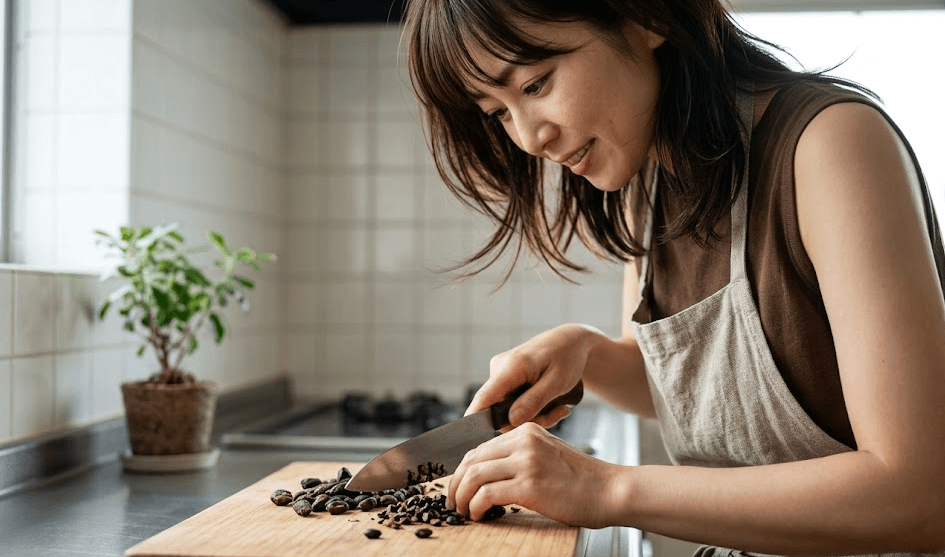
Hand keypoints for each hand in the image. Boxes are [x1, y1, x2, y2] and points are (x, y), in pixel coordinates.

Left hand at [447, 422, 619, 527]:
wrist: (610, 490)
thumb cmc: (582, 480)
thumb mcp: (548, 455)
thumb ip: (521, 456)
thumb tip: (488, 473)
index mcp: (526, 432)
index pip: (480, 447)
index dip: (463, 469)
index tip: (458, 486)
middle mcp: (523, 441)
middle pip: (472, 459)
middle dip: (456, 482)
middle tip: (452, 501)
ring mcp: (526, 462)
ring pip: (474, 475)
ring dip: (462, 496)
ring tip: (462, 510)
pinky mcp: (529, 485)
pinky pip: (487, 494)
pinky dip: (475, 506)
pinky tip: (478, 515)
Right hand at [468, 324, 597, 428]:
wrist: (570, 341)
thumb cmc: (567, 357)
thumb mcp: (558, 382)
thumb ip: (534, 401)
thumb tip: (511, 421)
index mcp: (511, 366)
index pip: (485, 397)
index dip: (475, 419)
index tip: (473, 438)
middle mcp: (499, 368)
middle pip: (500, 410)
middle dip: (529, 420)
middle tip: (558, 414)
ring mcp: (501, 373)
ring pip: (509, 410)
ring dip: (534, 415)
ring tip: (559, 408)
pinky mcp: (506, 379)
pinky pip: (513, 403)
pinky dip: (532, 408)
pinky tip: (551, 403)